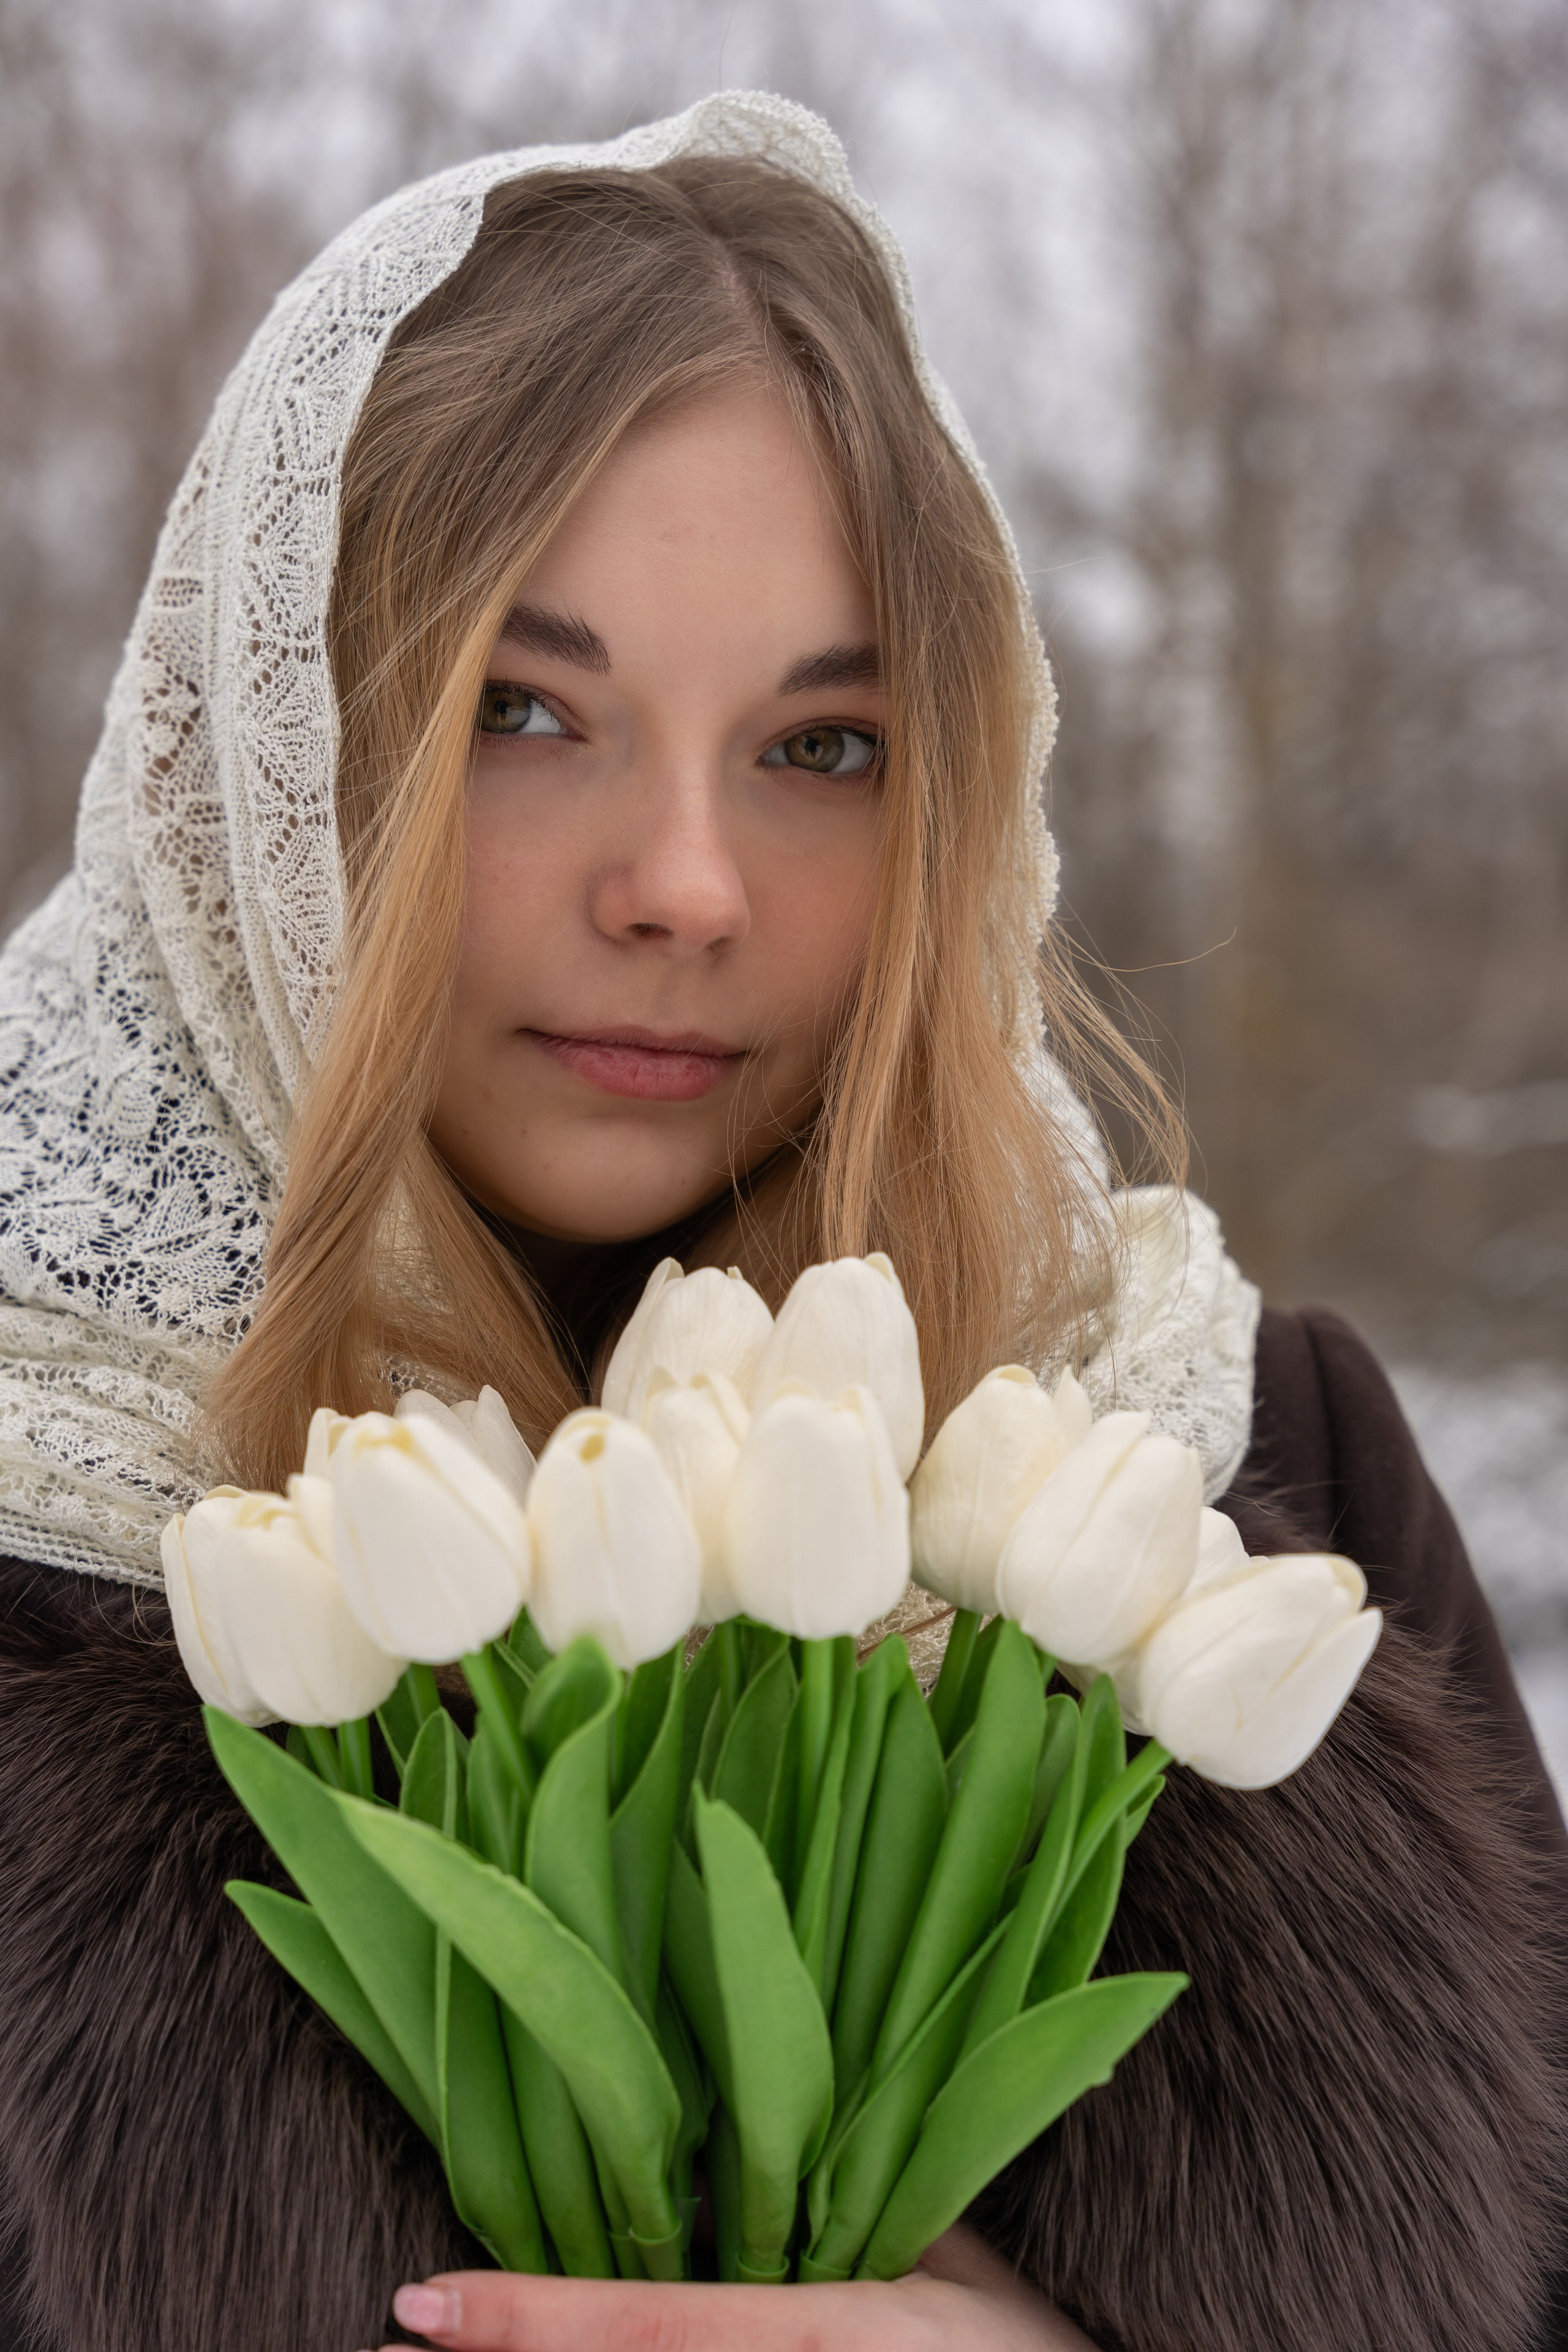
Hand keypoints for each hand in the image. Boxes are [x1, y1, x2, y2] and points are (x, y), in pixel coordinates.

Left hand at [366, 2223, 1095, 2349]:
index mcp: (822, 2336)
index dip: (532, 2321)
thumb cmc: (1032, 2350)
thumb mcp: (952, 2266)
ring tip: (451, 2338)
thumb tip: (788, 2126)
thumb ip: (866, 2200)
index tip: (422, 2303)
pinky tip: (534, 2345)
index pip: (651, 2327)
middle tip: (406, 2325)